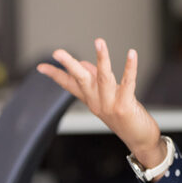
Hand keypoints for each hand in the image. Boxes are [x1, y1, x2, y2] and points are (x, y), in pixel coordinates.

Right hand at [36, 40, 164, 168]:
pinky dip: (130, 68)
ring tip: (99, 41)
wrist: (141, 141)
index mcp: (91, 100)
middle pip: (80, 80)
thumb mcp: (108, 98)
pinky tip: (132, 54)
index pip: (69, 85)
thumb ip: (97, 81)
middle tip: (57, 52)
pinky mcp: (124, 106)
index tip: (40, 66)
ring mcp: (110, 105)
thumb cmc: (127, 117)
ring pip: (103, 78)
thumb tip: (86, 64)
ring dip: (102, 58)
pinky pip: (128, 83)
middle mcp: (97, 102)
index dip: (56, 75)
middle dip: (69, 65)